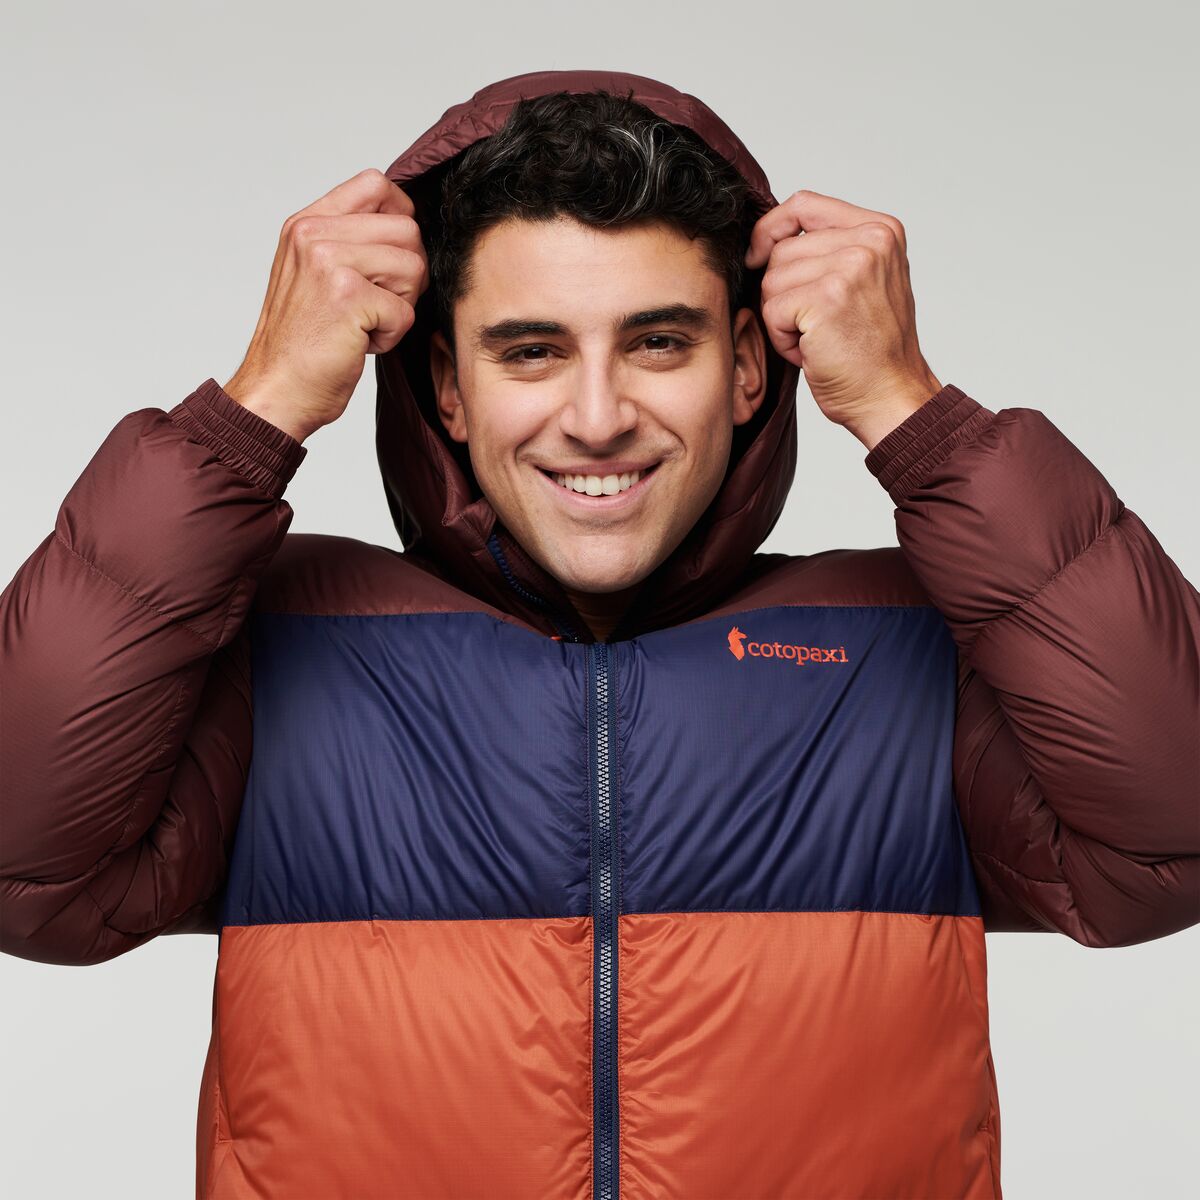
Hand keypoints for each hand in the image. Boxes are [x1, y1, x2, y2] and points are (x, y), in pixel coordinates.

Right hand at [223, 168, 429, 443]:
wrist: (275, 391)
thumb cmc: (300, 344)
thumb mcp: (312, 276)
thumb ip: (347, 242)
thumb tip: (408, 227)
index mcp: (305, 223)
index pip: (375, 184)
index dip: (402, 216)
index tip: (394, 254)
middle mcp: (313, 234)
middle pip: (408, 229)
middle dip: (408, 272)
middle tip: (376, 303)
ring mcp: (329, 262)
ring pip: (414, 266)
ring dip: (401, 305)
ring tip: (364, 323)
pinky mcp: (348, 296)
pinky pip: (406, 310)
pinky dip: (391, 336)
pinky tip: (359, 343)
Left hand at [744, 189, 941, 448]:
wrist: (891, 397)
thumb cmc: (871, 352)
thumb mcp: (863, 283)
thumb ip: (830, 250)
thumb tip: (765, 239)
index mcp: (881, 230)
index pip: (804, 204)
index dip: (771, 229)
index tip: (758, 255)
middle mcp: (870, 241)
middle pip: (781, 249)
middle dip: (783, 292)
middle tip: (816, 325)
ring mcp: (850, 267)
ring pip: (772, 280)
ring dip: (782, 318)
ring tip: (817, 338)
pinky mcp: (827, 298)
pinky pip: (772, 310)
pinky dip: (782, 338)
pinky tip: (811, 351)